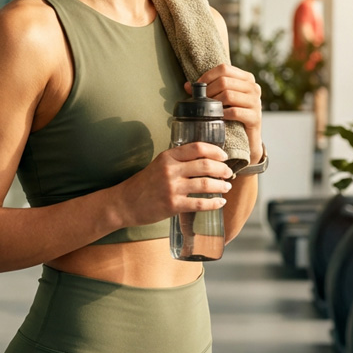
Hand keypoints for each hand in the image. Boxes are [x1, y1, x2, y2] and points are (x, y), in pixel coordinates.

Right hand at [118, 141, 232, 226]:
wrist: (124, 203)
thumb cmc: (143, 184)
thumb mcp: (158, 165)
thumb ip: (177, 161)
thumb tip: (203, 161)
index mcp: (167, 156)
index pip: (197, 147)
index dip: (215, 151)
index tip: (224, 156)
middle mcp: (170, 170)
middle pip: (204, 164)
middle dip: (221, 169)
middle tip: (228, 172)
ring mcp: (171, 188)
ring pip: (205, 183)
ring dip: (220, 185)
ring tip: (227, 187)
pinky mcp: (172, 205)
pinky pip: (199, 203)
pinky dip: (214, 203)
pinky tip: (220, 202)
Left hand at [189, 64, 263, 163]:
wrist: (248, 139)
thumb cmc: (232, 116)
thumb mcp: (222, 99)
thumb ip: (208, 89)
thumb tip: (187, 85)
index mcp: (246, 78)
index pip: (224, 68)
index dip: (207, 76)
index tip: (197, 87)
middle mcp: (253, 87)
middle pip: (224, 81)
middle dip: (208, 92)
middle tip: (201, 102)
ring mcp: (256, 102)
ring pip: (228, 95)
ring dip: (214, 103)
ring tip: (208, 110)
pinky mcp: (255, 117)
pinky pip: (234, 112)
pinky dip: (222, 115)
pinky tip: (218, 118)